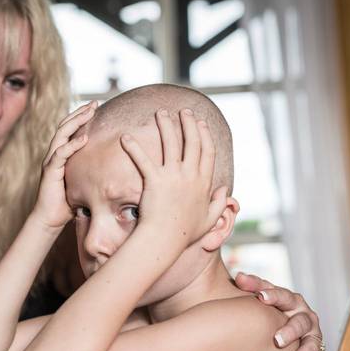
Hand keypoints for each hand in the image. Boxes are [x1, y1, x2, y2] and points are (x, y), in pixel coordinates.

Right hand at [32, 101, 96, 229]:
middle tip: (95, 103)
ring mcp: (50, 161)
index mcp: (61, 154)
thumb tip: (114, 168)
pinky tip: (83, 139)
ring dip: (76, 122)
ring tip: (89, 113)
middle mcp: (54, 154)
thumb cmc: (66, 202)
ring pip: (61, 134)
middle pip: (65, 125)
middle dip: (80, 113)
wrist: (49, 218)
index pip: (70, 129)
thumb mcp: (82, 182)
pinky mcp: (50, 171)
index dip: (81, 116)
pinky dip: (72, 145)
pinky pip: (60, 154)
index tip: (96, 107)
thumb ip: (92, 172)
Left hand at [120, 108, 226, 256]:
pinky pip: (143, 159)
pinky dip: (133, 147)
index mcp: (204, 182)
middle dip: (188, 123)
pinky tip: (125, 137)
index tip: (201, 123)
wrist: (165, 239)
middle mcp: (190, 175)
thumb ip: (220, 204)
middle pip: (192, 142)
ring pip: (170, 143)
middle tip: (183, 111)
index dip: (204, 135)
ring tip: (161, 113)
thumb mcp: (209, 219)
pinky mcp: (154, 180)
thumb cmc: (185, 233)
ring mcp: (172, 176)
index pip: (207, 152)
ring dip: (166, 125)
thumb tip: (224, 190)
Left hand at [235, 272, 324, 350]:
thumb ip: (249, 286)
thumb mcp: (258, 297)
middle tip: (276, 340)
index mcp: (291, 301)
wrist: (280, 326)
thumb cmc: (264, 310)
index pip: (284, 296)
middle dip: (290, 331)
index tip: (260, 297)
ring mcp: (312, 337)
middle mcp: (305, 318)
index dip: (273, 296)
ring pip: (312, 346)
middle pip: (301, 322)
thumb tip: (237, 276)